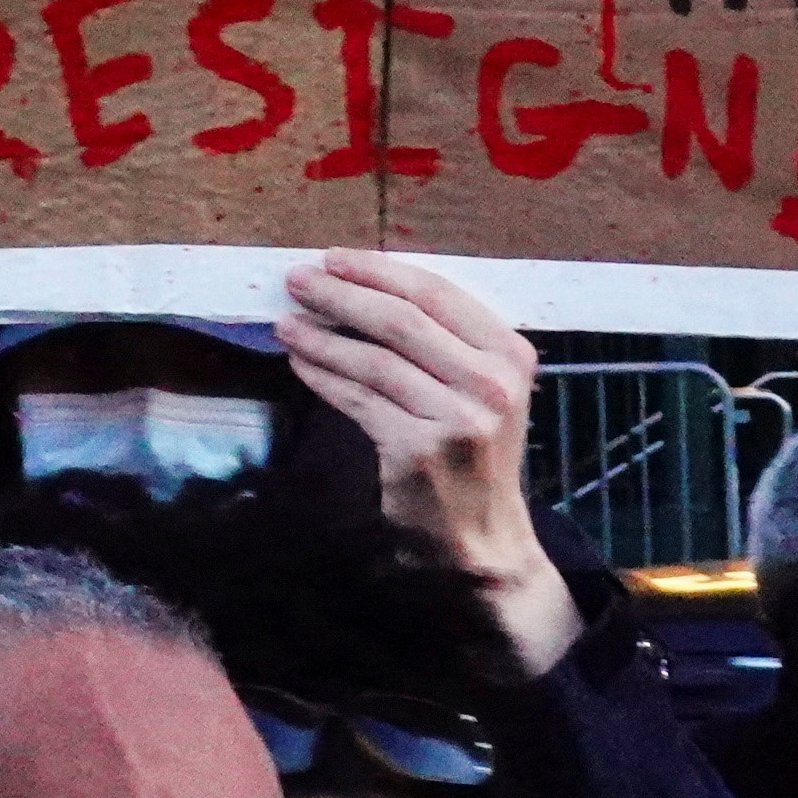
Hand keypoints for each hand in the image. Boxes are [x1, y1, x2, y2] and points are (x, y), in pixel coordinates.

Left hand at [278, 250, 580, 673]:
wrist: (482, 536)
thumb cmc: (473, 454)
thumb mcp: (483, 389)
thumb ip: (445, 342)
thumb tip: (364, 289)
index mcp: (511, 355)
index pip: (437, 294)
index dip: (379, 272)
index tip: (334, 261)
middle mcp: (492, 384)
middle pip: (401, 321)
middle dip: (342, 295)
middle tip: (298, 281)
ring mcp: (457, 419)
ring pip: (374, 360)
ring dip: (322, 337)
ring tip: (286, 322)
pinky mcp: (419, 451)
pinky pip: (358, 401)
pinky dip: (324, 377)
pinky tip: (300, 362)